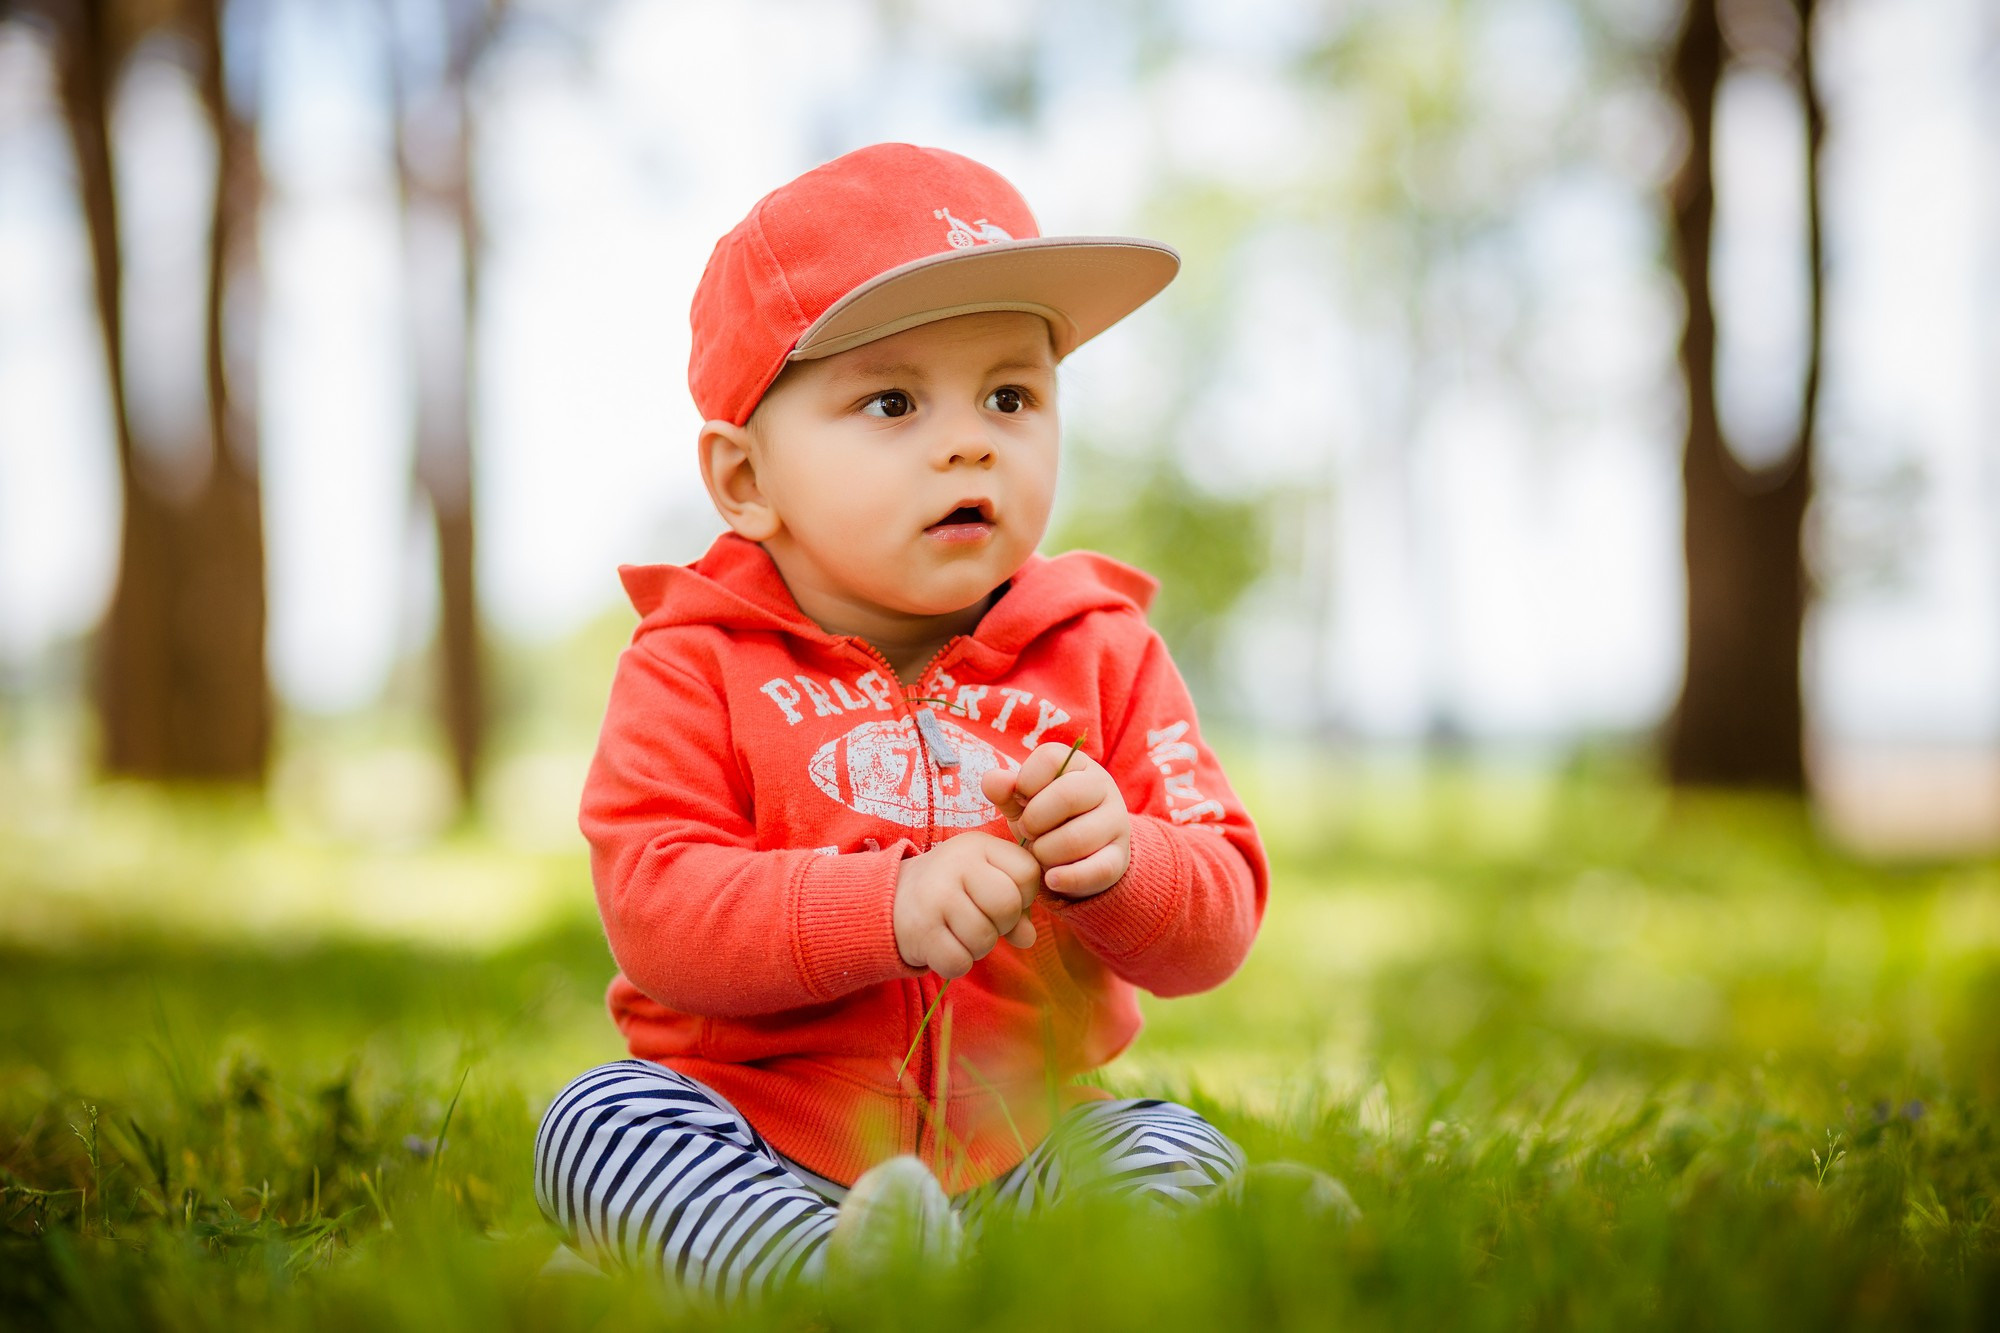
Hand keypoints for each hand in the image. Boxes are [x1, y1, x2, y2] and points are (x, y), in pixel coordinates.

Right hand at [893, 832, 1041, 978]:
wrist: (889, 899)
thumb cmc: (950, 890)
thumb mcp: (983, 883)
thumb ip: (1015, 905)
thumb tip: (1028, 938)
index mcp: (978, 845)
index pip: (1028, 872)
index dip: (1024, 895)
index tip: (1001, 900)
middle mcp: (956, 864)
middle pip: (1008, 905)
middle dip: (1002, 924)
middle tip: (981, 921)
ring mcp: (935, 896)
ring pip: (984, 938)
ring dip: (978, 947)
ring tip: (959, 933)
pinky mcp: (920, 929)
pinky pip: (959, 962)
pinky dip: (957, 963)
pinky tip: (944, 946)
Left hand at [981, 743, 1130, 899]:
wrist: (1078, 857)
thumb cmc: (1045, 821)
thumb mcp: (1022, 803)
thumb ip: (1005, 791)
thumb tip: (993, 781)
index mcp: (1077, 764)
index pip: (1051, 758)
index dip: (1026, 782)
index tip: (1020, 800)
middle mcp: (1102, 787)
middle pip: (1067, 795)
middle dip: (1034, 819)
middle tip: (1027, 830)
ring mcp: (1116, 822)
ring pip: (1078, 837)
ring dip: (1047, 852)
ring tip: (1040, 853)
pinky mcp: (1119, 858)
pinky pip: (1097, 869)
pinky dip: (1068, 877)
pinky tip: (1051, 879)